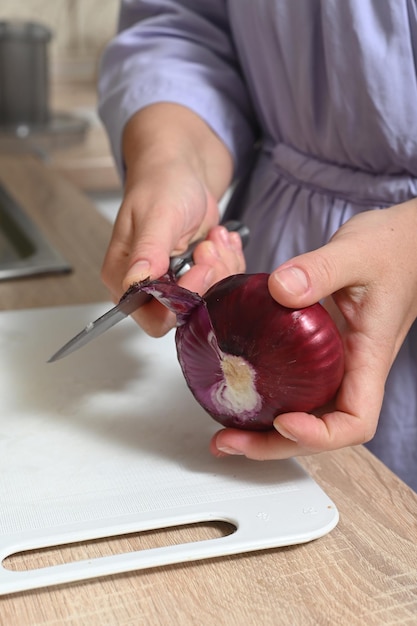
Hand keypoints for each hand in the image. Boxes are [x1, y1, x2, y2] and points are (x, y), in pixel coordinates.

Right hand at [101, 104, 240, 335]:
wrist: (184, 169)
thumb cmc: (162, 184)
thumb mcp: (158, 215)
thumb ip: (148, 251)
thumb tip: (135, 281)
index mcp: (123, 278)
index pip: (152, 315)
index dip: (181, 299)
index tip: (199, 266)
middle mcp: (145, 287)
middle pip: (184, 312)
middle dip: (207, 280)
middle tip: (208, 248)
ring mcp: (173, 283)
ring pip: (207, 300)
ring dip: (221, 268)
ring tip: (213, 237)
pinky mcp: (195, 276)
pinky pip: (221, 285)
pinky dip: (229, 262)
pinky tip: (220, 238)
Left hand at [211, 199, 416, 458]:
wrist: (404, 242)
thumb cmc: (393, 249)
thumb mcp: (356, 252)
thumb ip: (319, 269)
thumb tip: (279, 290)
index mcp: (369, 357)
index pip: (355, 421)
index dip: (320, 435)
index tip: (284, 422)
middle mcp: (353, 369)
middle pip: (319, 429)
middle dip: (274, 444)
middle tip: (228, 441)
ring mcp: (337, 363)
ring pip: (305, 412)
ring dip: (264, 430)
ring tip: (225, 431)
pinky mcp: (321, 351)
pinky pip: (296, 385)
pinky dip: (268, 398)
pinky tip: (239, 394)